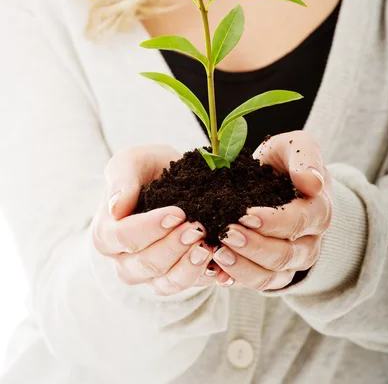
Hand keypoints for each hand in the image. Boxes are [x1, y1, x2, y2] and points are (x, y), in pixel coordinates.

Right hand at [91, 145, 220, 295]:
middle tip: (197, 227)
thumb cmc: (148, 169)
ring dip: (188, 267)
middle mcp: (124, 259)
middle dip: (174, 247)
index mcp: (107, 232)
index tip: (177, 213)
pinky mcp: (172, 279)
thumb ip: (121, 177)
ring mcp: (148, 274)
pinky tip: (220, 264)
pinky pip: (186, 287)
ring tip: (208, 246)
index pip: (123, 238)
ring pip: (165, 284)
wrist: (176, 177)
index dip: (150, 228)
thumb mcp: (133, 161)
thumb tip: (116, 207)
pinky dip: (204, 277)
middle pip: (145, 264)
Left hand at [213, 131, 332, 289]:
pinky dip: (237, 278)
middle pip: (285, 255)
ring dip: (243, 267)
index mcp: (318, 211)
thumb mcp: (297, 146)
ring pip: (272, 276)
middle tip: (226, 233)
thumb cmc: (288, 161)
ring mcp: (292, 261)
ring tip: (217, 252)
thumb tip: (312, 182)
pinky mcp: (273, 272)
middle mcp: (309, 241)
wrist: (282, 179)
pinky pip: (259, 284)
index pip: (299, 222)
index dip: (273, 221)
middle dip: (254, 246)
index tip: (245, 213)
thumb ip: (306, 158)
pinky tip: (216, 266)